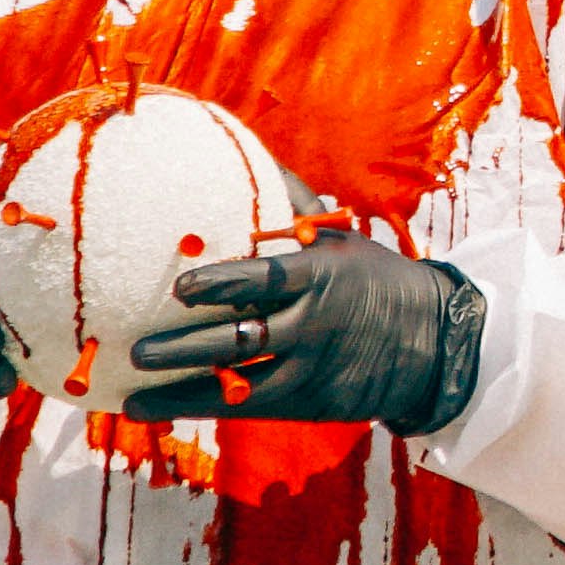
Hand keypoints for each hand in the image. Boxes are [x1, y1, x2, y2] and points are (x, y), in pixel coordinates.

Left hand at [124, 229, 485, 432]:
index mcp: (318, 276)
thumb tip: (254, 156)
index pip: (265, 280)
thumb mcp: (342, 240)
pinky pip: (243, 406)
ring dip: (181, 385)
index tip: (183, 287)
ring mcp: (308, 367)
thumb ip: (295, 206)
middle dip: (186, 346)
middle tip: (139, 348)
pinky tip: (150, 407)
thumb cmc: (373, 279)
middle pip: (241, 339)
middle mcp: (311, 324)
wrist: (430, 342)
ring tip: (134, 385)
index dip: (223, 283)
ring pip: (236, 381)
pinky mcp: (306, 401)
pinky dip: (194, 406)